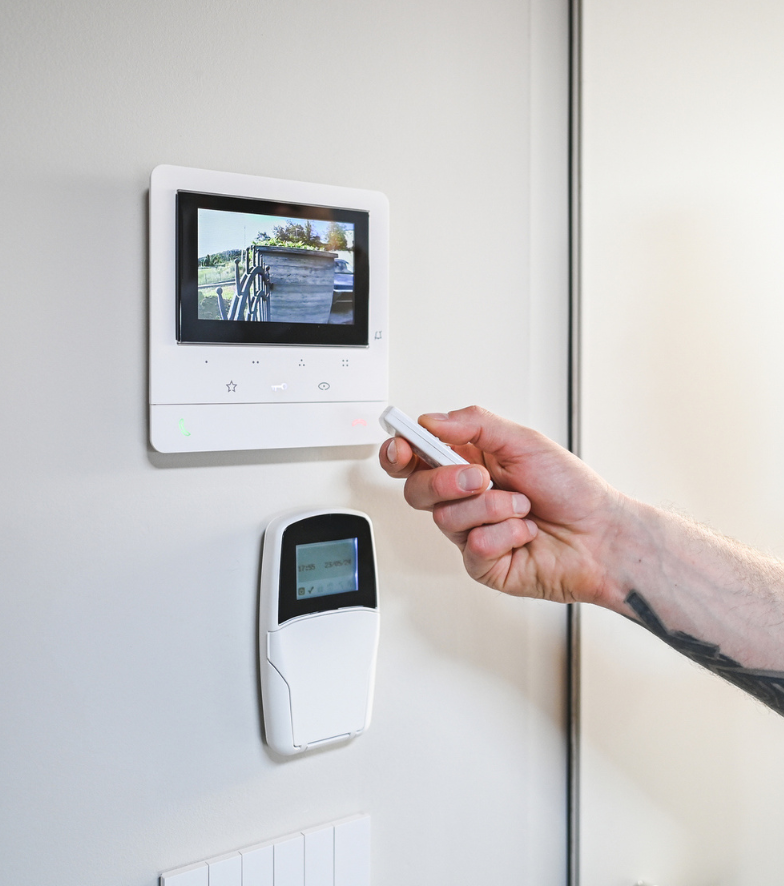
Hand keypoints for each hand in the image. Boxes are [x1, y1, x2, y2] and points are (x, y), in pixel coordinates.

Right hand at [379, 406, 627, 606]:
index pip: (415, 458)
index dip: (399, 452)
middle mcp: (465, 498)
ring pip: (445, 519)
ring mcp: (471, 532)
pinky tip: (524, 532)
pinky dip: (505, 535)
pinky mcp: (483, 564)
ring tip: (521, 506)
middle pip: (417, 490)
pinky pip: (473, 548)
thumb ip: (474, 424)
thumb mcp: (524, 441)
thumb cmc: (572, 489)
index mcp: (468, 462)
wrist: (603, 535)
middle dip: (445, 481)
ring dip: (491, 508)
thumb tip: (432, 421)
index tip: (401, 446)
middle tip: (480, 477)